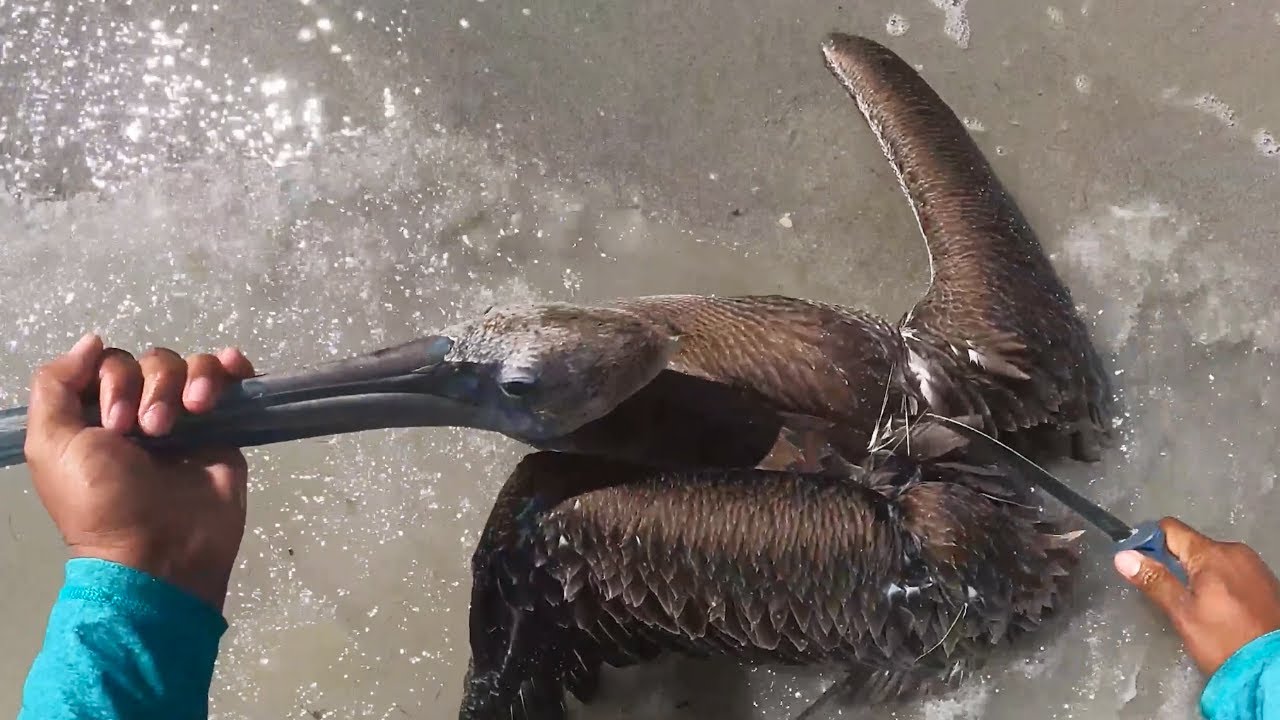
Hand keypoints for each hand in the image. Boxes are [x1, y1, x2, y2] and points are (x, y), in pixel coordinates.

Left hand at [23, 333, 255, 610]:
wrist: (160, 551)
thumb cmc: (101, 503)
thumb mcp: (52, 445)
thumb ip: (55, 385)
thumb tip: (92, 341)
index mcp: (98, 416)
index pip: (112, 363)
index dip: (116, 380)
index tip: (117, 424)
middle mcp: (142, 413)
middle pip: (154, 361)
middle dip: (154, 387)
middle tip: (151, 432)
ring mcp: (187, 421)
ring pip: (192, 367)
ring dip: (191, 381)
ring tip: (193, 415)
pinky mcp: (225, 433)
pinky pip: (231, 382)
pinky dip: (230, 367)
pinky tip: (231, 370)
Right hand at [1114, 516, 1279, 674]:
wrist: (1276, 668)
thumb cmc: (1225, 640)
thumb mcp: (1183, 614)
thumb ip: (1155, 581)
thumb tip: (1122, 555)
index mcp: (1212, 554)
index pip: (1170, 529)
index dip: (1149, 542)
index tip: (1140, 564)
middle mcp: (1235, 551)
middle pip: (1192, 545)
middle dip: (1175, 563)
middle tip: (1168, 595)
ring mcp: (1254, 566)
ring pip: (1212, 559)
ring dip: (1198, 574)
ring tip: (1196, 606)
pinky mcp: (1266, 581)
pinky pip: (1232, 571)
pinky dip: (1219, 582)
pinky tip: (1221, 609)